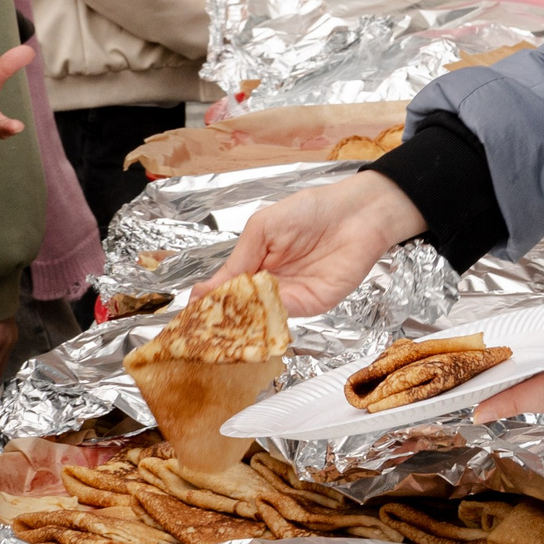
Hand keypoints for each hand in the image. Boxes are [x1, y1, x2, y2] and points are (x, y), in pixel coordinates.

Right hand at [194, 172, 426, 316]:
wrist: (356, 212)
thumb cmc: (310, 210)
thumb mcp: (262, 228)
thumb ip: (238, 260)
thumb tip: (205, 289)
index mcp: (255, 264)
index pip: (226, 288)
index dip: (208, 301)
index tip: (187, 315)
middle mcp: (270, 284)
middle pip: (241, 309)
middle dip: (221, 321)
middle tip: (197, 333)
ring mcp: (291, 297)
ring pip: (260, 318)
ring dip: (241, 324)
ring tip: (217, 331)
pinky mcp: (313, 304)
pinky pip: (285, 317)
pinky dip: (266, 320)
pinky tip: (249, 319)